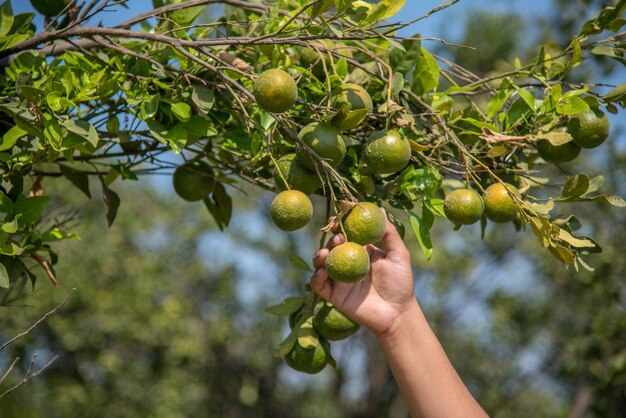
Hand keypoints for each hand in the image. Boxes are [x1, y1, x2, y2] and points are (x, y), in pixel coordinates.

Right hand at [310, 212, 415, 336]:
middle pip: (331, 246)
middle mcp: (347, 262)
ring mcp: (339, 278)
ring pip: (321, 263)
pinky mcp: (334, 295)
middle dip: (330, 240)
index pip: (346, 233)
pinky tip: (324, 273)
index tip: (339, 219)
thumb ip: (388, 233)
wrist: (397, 313)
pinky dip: (316, 277)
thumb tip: (380, 210)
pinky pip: (318, 285)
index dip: (339, 225)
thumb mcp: (398, 255)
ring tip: (326, 255)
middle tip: (338, 239)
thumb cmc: (401, 283)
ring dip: (319, 256)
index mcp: (361, 250)